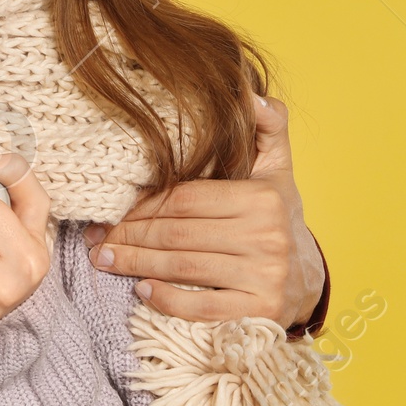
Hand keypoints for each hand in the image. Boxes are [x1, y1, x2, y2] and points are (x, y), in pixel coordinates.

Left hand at [83, 93, 325, 326]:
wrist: (309, 277)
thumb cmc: (276, 215)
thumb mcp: (277, 167)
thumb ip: (267, 126)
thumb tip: (249, 92)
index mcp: (262, 198)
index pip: (184, 200)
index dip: (143, 205)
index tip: (112, 210)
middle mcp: (266, 237)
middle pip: (177, 234)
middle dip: (129, 235)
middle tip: (95, 238)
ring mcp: (265, 277)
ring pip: (183, 268)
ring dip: (136, 264)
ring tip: (104, 259)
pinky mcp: (260, 313)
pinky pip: (203, 308)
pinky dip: (168, 300)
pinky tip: (143, 289)